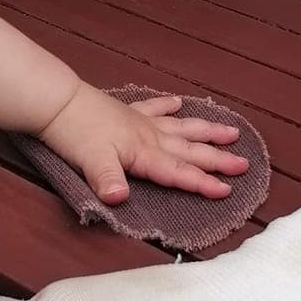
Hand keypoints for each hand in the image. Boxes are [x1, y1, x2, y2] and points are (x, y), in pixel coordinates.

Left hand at [39, 87, 247, 205]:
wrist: (56, 101)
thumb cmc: (73, 133)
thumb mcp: (89, 161)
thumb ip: (107, 180)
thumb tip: (119, 200)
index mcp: (142, 152)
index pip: (178, 172)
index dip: (202, 183)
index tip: (226, 190)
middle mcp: (148, 136)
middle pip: (189, 150)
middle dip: (217, 159)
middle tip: (244, 164)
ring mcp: (139, 121)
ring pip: (181, 127)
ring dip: (206, 130)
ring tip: (231, 131)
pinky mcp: (126, 110)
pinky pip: (154, 108)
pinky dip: (167, 106)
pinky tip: (179, 102)